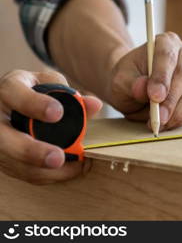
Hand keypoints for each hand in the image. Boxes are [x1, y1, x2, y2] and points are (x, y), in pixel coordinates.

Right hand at [0, 70, 101, 184]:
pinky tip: (67, 170)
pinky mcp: (1, 158)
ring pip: (12, 161)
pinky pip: (20, 171)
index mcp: (8, 89)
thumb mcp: (50, 84)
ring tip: (73, 167)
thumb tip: (95, 105)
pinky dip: (44, 175)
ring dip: (42, 169)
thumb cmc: (34, 91)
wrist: (11, 103)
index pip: (14, 93)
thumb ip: (70, 94)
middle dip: (31, 151)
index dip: (35, 104)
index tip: (57, 113)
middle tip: (57, 158)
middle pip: (3, 138)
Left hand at [108, 32, 181, 129]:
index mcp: (166, 42)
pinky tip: (165, 124)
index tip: (154, 96)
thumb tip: (142, 88)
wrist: (134, 86)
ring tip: (157, 124)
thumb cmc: (127, 79)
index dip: (162, 77)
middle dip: (171, 99)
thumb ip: (129, 83)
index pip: (167, 56)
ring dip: (176, 113)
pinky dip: (180, 120)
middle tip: (158, 117)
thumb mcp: (120, 80)